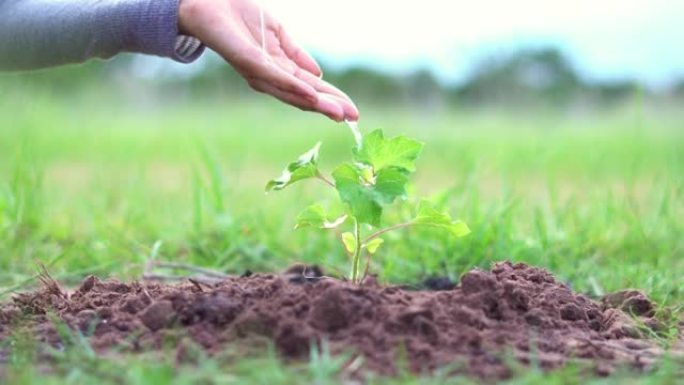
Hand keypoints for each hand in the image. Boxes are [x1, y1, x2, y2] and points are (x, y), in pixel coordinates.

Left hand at [178, 0, 358, 121]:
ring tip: (338, 112)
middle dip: (329, 107)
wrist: (210, 3)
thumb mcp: (278, 35)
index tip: (352, 112)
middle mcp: (269, 77)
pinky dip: (294, 86)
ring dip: (317, 102)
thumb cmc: (242, 18)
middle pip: (304, 97)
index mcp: (279, 70)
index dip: (332, 100)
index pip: (311, 89)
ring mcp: (259, 72)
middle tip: (353, 118)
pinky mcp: (249, 62)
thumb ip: (297, 54)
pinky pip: (276, 76)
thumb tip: (318, 74)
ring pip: (293, 91)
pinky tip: (311, 92)